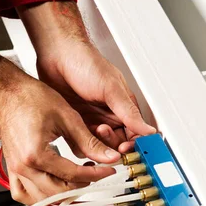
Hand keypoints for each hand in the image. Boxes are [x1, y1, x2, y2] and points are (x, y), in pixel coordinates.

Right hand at [0, 56, 118, 203]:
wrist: (7, 91)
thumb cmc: (29, 97)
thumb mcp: (66, 117)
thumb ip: (88, 142)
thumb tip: (109, 157)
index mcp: (36, 154)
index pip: (72, 175)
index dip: (95, 175)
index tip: (108, 170)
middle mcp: (23, 167)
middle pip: (58, 192)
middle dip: (81, 186)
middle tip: (95, 174)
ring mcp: (15, 170)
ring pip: (41, 199)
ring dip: (62, 194)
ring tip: (76, 179)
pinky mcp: (12, 169)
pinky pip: (23, 195)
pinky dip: (38, 197)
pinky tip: (51, 188)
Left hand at [18, 2, 155, 153]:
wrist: (57, 56)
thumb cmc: (85, 63)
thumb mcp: (111, 89)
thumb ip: (129, 112)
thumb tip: (148, 130)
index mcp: (123, 108)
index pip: (134, 135)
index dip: (132, 145)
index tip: (125, 148)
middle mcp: (108, 117)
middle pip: (116, 145)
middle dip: (111, 144)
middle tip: (102, 131)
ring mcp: (91, 121)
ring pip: (98, 147)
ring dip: (95, 143)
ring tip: (90, 127)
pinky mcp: (75, 124)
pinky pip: (80, 143)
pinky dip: (79, 144)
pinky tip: (77, 132)